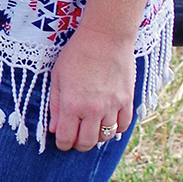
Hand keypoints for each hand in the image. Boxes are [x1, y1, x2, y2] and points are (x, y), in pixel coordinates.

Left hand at [47, 23, 135, 152]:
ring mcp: (113, 106)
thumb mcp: (58, 77)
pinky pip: (123, 125)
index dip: (62, 144)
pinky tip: (108, 121)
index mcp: (72, 104)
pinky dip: (116, 128)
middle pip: (87, 143)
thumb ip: (55, 105)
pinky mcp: (127, 100)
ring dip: (97, 136)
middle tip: (76, 138)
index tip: (61, 140)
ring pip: (106, 136)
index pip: (66, 138)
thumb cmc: (77, 53)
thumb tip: (54, 130)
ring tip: (91, 128)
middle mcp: (93, 109)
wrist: (106, 36)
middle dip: (79, 145)